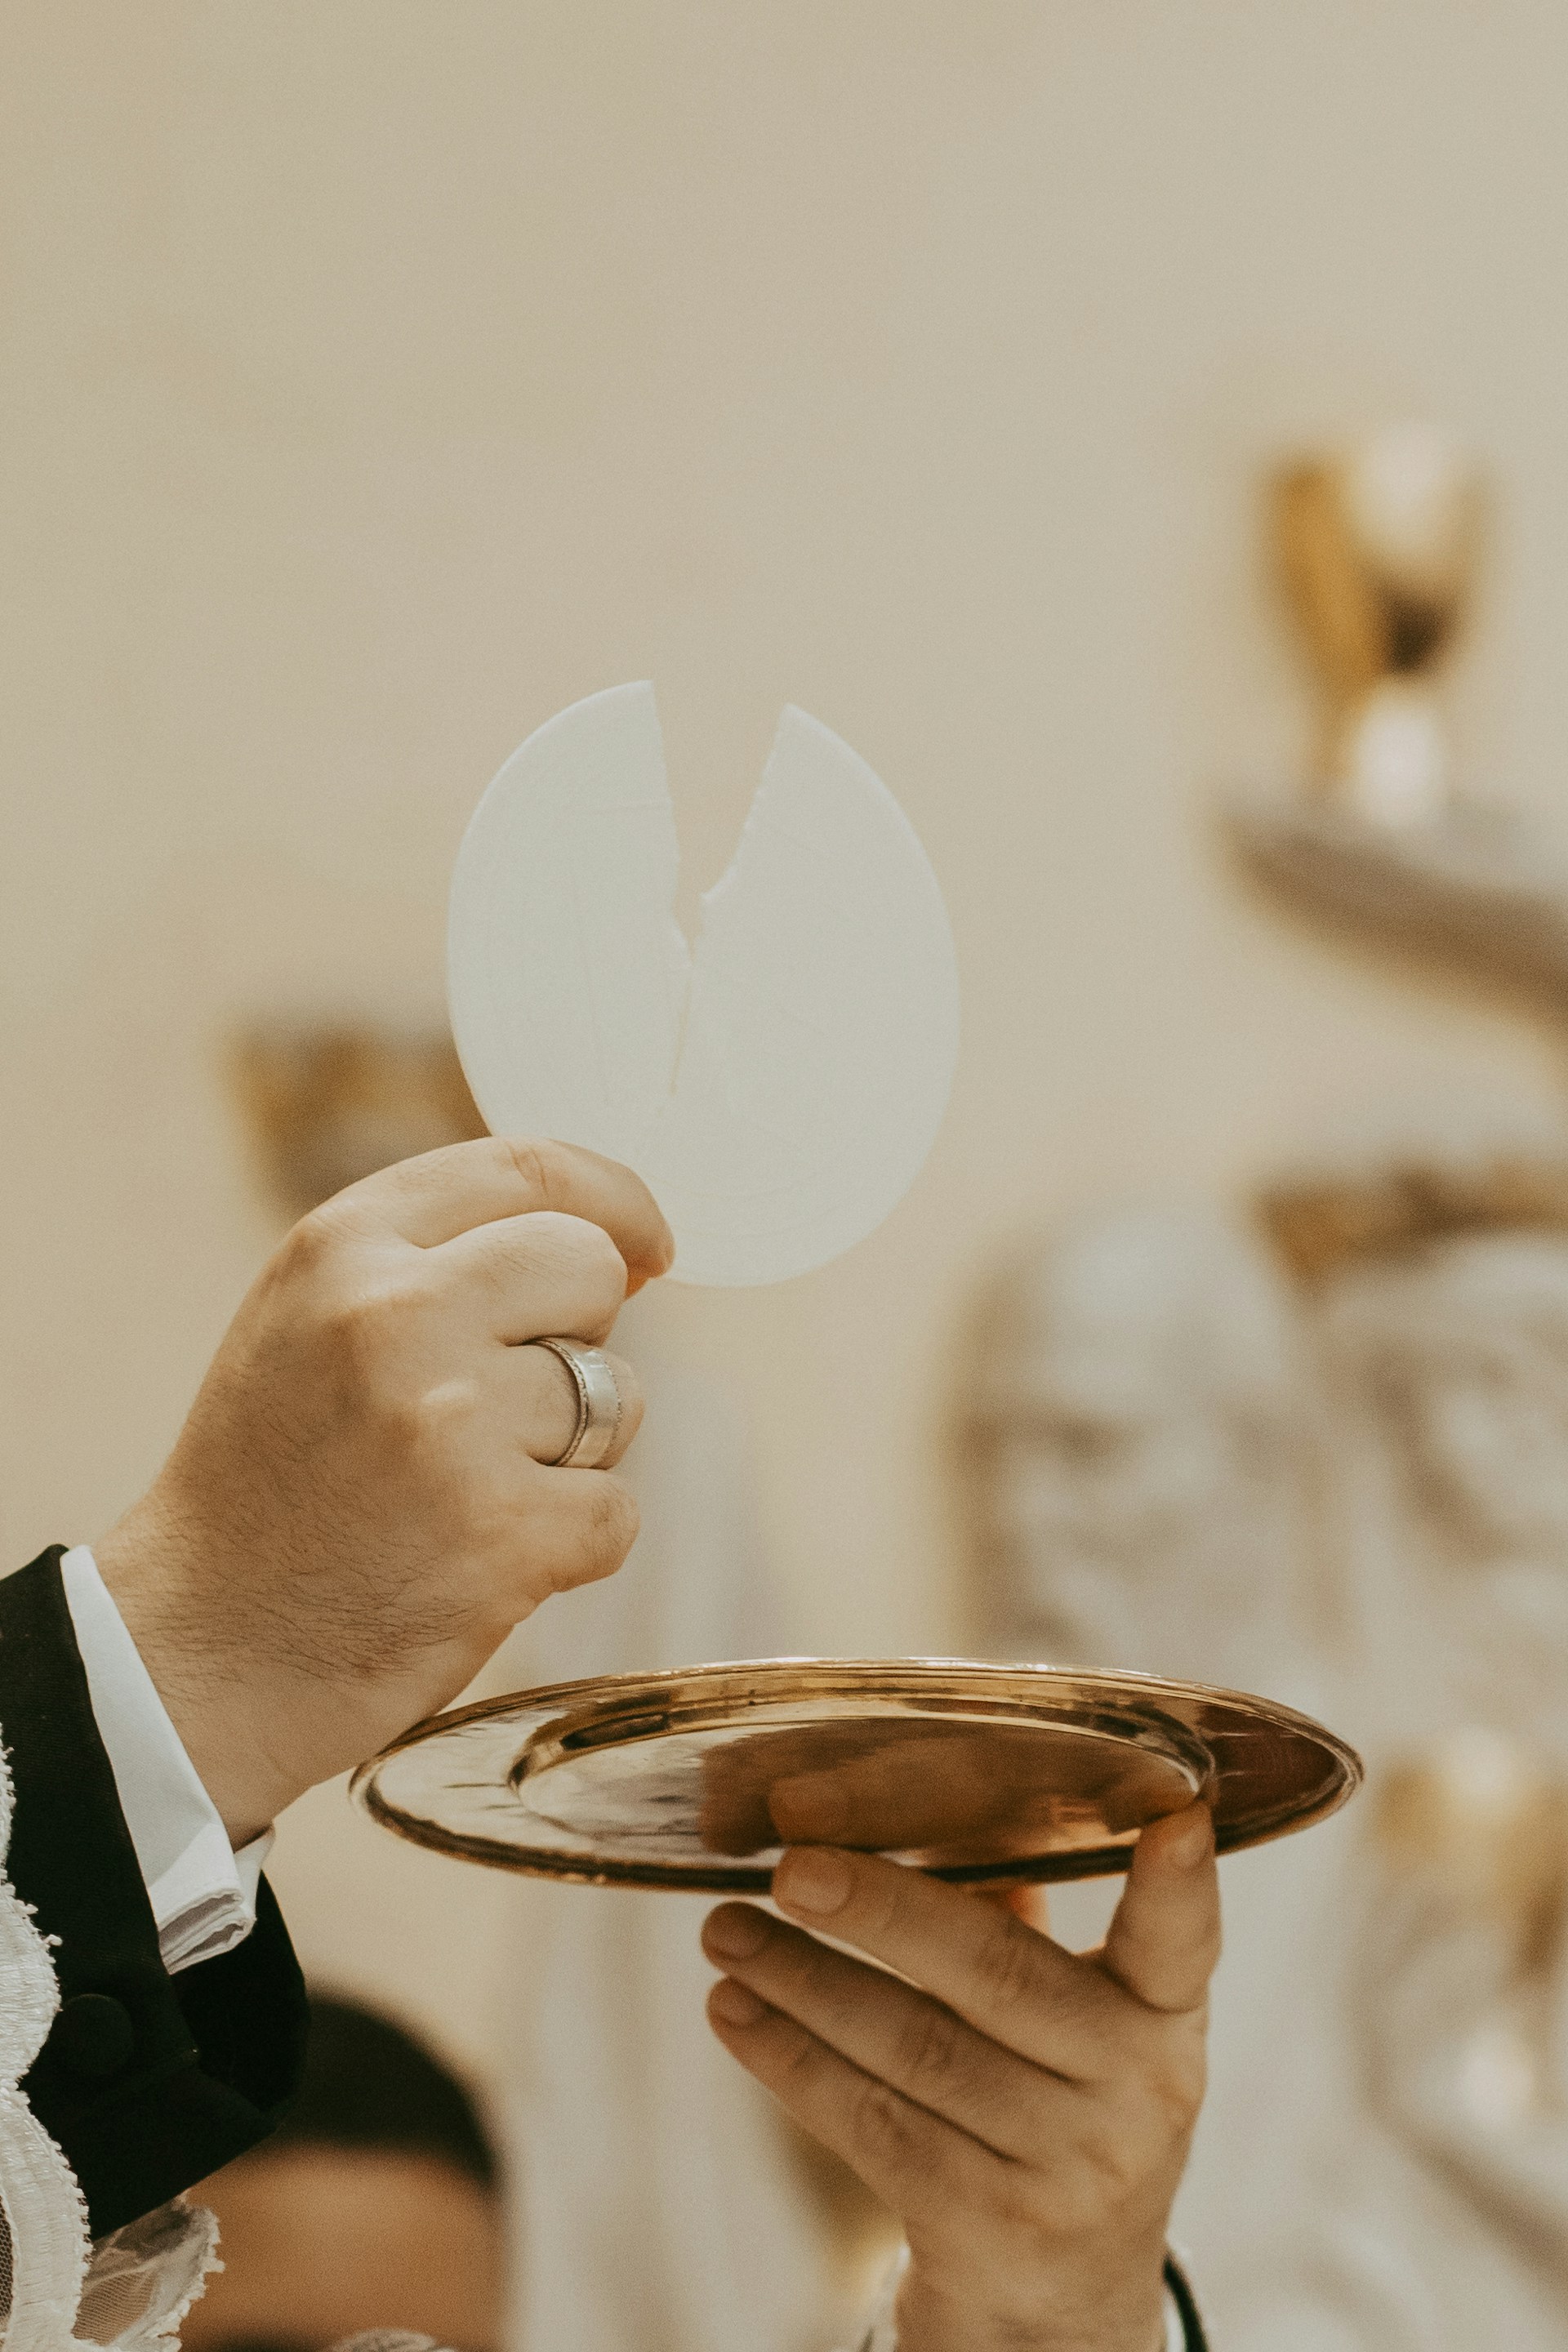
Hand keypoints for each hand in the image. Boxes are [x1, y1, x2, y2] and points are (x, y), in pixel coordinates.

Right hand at [95, 1136, 672, 1843]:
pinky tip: (479, 1563)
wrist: (201, 1651)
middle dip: (585, 1334)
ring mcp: (451, 1425)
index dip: (613, 1202)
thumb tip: (616, 1247)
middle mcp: (394, 1316)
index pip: (526, 1168)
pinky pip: (615, 1510)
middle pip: (589, 1269)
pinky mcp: (503, 1534)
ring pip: (616, 1398)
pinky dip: (572, 1545)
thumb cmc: (274, 1482)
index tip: (647, 1246)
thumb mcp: (311, 1320)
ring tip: (464, 1494)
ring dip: (572, 1453)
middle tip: (513, 1404)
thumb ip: (435, 1259)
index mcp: (342, 1247)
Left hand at [702, 1805, 1218, 2351]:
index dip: (1181, 1882)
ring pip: (915, 2049)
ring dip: (803, 1981)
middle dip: (883, 1910)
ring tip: (727, 1931)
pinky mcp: (988, 2230)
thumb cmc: (1052, 2111)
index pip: (1184, 1941)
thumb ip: (1016, 1923)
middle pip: (999, 1975)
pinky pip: (871, 2124)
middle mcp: (1137, 2093)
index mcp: (1165, 2018)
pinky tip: (735, 2012)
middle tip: (791, 1865)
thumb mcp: (1074, 2027)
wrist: (1059, 2312)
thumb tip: (897, 1807)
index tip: (1172, 1814)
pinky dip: (791, 2060)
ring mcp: (1069, 2171)